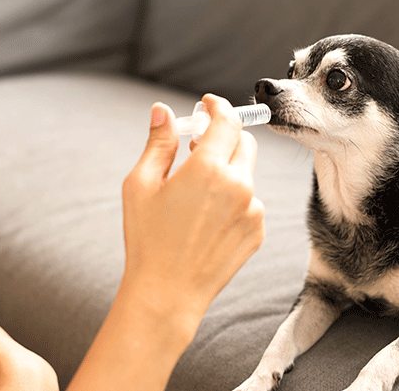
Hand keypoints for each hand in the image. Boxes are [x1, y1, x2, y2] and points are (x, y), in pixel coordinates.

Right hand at [121, 94, 264, 331]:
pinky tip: (207, 221)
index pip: (227, 120)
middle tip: (198, 148)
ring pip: (246, 174)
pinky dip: (234, 200)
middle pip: (243, 142)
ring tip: (196, 197)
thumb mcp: (141, 185)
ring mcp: (253, 209)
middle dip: (225, 137)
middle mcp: (239, 184)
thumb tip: (163, 110)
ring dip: (227, 172)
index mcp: (208, 168)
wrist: (167, 294)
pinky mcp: (257, 230)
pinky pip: (250, 202)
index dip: (218, 105)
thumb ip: (159, 142)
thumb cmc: (148, 239)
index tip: (208, 104)